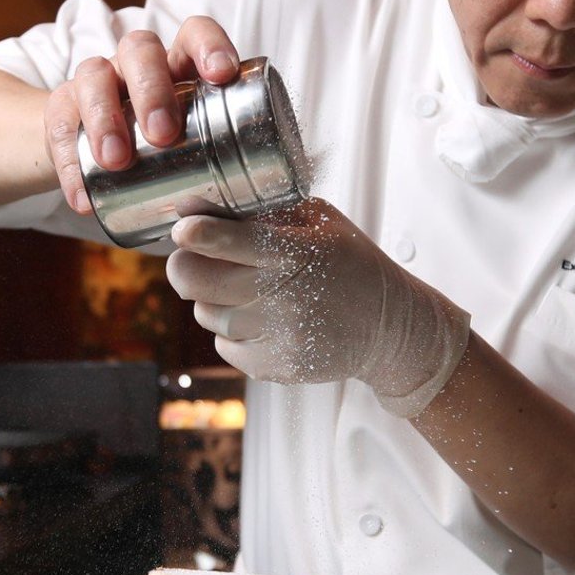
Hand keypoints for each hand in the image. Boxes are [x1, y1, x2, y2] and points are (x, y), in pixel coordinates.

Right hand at [44, 17, 240, 213]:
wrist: (98, 152)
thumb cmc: (171, 150)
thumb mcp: (202, 147)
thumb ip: (229, 166)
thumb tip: (269, 209)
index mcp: (180, 63)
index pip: (195, 32)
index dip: (209, 45)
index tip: (221, 75)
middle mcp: (137, 62)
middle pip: (141, 49)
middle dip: (152, 89)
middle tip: (163, 134)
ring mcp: (98, 81)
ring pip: (94, 75)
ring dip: (105, 117)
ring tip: (117, 162)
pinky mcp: (63, 108)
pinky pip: (59, 125)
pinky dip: (69, 163)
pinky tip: (82, 198)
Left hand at [166, 199, 469, 416]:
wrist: (390, 327)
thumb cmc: (351, 265)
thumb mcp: (320, 221)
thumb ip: (264, 209)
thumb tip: (196, 207)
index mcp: (295, 252)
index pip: (225, 241)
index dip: (194, 233)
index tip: (184, 228)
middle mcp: (283, 296)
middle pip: (199, 282)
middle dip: (185, 266)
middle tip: (190, 258)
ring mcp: (278, 336)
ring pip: (207, 315)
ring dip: (211, 299)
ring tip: (239, 288)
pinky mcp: (275, 367)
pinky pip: (224, 346)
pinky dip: (231, 332)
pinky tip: (259, 318)